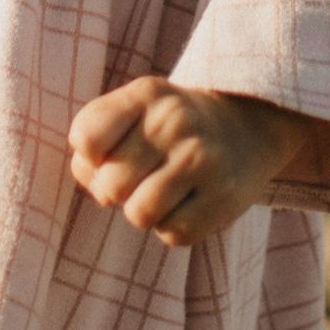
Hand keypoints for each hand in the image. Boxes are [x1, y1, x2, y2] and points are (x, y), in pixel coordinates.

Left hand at [68, 76, 312, 246]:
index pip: (86, 139)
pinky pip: (173, 234)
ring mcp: (203, 158)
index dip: (90, 159)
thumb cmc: (167, 128)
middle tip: (140, 176)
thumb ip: (94, 138)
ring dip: (144, 212)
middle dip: (116, 191)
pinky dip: (173, 226)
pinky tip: (188, 201)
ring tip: (162, 190)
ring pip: (140, 215)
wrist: (243, 129)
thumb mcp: (131, 111)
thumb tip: (94, 183)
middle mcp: (175, 120)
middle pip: (110, 185)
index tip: (108, 153)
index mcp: (145, 95)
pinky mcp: (225, 196)